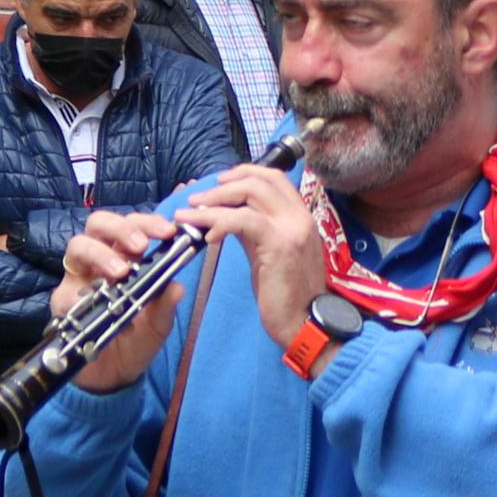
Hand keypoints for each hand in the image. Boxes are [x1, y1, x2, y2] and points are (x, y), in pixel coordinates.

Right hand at [52, 211, 187, 396]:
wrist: (113, 377)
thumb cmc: (136, 342)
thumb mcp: (159, 326)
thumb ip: (165, 305)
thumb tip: (177, 286)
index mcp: (125, 258)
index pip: (132, 227)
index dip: (147, 223)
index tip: (168, 231)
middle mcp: (98, 262)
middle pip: (99, 224)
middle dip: (120, 228)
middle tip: (140, 246)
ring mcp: (77, 280)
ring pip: (77, 245)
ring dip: (100, 254)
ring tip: (121, 272)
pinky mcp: (61, 303)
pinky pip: (66, 292)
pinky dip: (85, 298)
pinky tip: (103, 312)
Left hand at [178, 164, 328, 344]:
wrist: (304, 323)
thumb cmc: (287, 295)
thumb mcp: (270, 254)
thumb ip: (254, 230)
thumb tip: (228, 215)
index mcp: (300, 216)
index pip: (274, 177)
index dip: (244, 173)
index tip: (220, 183)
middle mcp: (300, 216)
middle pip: (260, 179)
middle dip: (223, 185)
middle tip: (199, 199)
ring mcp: (293, 228)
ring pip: (250, 193)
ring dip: (214, 200)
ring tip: (191, 213)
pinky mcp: (280, 243)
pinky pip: (244, 220)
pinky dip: (220, 222)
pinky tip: (208, 237)